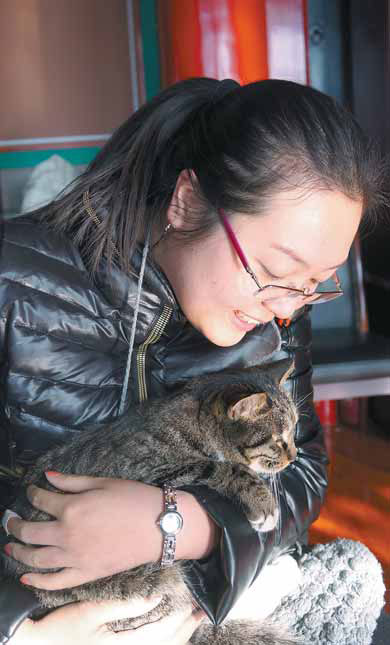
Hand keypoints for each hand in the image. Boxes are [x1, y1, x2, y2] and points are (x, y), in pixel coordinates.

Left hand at [6, 472, 218, 589]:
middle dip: (16, 525)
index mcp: (71, 507)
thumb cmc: (133, 498)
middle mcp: (67, 534)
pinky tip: (26, 577)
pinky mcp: (85, 573)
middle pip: (30, 532)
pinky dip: (37, 581)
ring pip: (36, 558)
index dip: (32, 493)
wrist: (159, 526)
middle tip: (11, 520)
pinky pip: (55, 581)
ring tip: (10, 547)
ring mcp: (75, 557)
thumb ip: (72, 481)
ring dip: (19, 552)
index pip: (40, 500)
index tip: (31, 491)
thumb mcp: (102, 482)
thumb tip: (47, 476)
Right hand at [10, 596, 206, 644]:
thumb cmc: (61, 627)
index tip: (194, 603)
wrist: (37, 644)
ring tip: (191, 620)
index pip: (161, 634)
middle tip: (201, 612)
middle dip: (185, 629)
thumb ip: (125, 607)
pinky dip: (163, 641)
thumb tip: (154, 599)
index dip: (180, 619)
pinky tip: (168, 632)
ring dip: (177, 636)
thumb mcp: (92, 612)